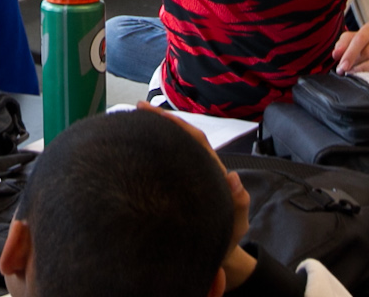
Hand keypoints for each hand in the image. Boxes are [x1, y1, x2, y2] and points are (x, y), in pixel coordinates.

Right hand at [138, 105, 258, 288]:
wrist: (217, 259)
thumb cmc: (226, 243)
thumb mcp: (235, 226)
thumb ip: (239, 205)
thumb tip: (234, 178)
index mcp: (210, 173)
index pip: (195, 141)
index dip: (178, 125)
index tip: (159, 113)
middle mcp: (196, 171)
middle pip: (179, 138)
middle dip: (160, 121)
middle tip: (137, 110)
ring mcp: (184, 180)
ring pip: (169, 151)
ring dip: (153, 135)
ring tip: (129, 124)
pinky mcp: (172, 191)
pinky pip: (160, 168)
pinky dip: (146, 156)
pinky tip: (129, 154)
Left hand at [333, 21, 368, 74]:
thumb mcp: (360, 36)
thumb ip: (345, 43)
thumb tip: (336, 53)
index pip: (360, 39)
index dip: (349, 53)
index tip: (341, 65)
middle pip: (368, 52)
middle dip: (354, 64)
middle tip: (346, 71)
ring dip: (364, 71)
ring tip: (355, 74)